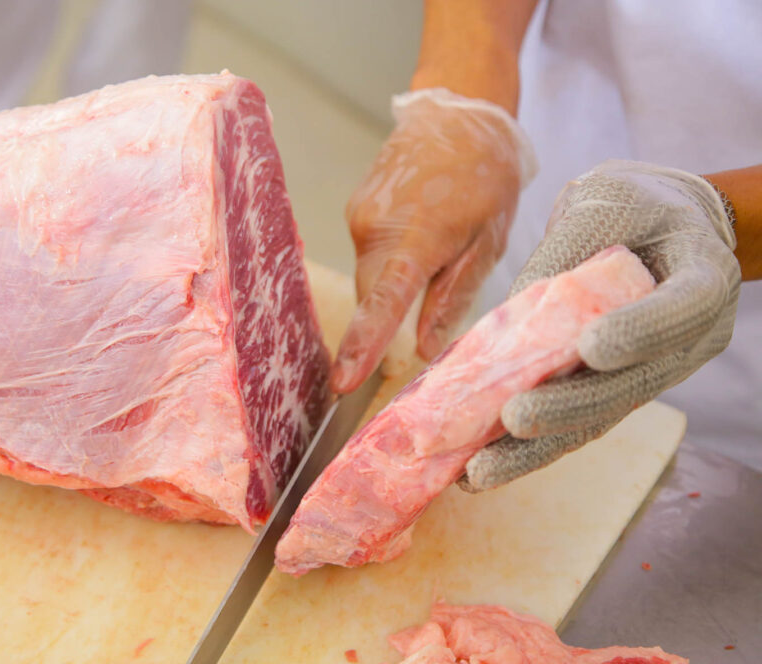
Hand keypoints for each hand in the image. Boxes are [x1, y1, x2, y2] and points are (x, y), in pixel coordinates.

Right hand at [331, 88, 534, 392]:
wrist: (460, 112)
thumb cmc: (485, 176)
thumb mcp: (487, 244)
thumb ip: (452, 299)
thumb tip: (423, 348)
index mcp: (414, 239)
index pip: (381, 304)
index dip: (361, 347)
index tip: (342, 384)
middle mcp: (374, 228)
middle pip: (369, 295)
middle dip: (385, 318)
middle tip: (417, 324)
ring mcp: (358, 216)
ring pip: (368, 275)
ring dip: (391, 285)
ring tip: (436, 255)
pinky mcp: (355, 209)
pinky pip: (367, 252)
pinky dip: (388, 261)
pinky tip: (418, 238)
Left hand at [461, 160, 740, 491]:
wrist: (660, 222)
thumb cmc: (632, 206)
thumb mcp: (602, 204)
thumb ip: (563, 256)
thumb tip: (505, 323)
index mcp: (703, 276)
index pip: (681, 308)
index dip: (639, 331)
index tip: (591, 347)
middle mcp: (689, 338)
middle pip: (633, 384)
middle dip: (570, 406)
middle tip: (514, 417)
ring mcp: (655, 372)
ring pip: (599, 417)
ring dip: (537, 448)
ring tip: (481, 470)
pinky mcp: (617, 390)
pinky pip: (577, 422)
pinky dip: (528, 447)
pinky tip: (480, 468)